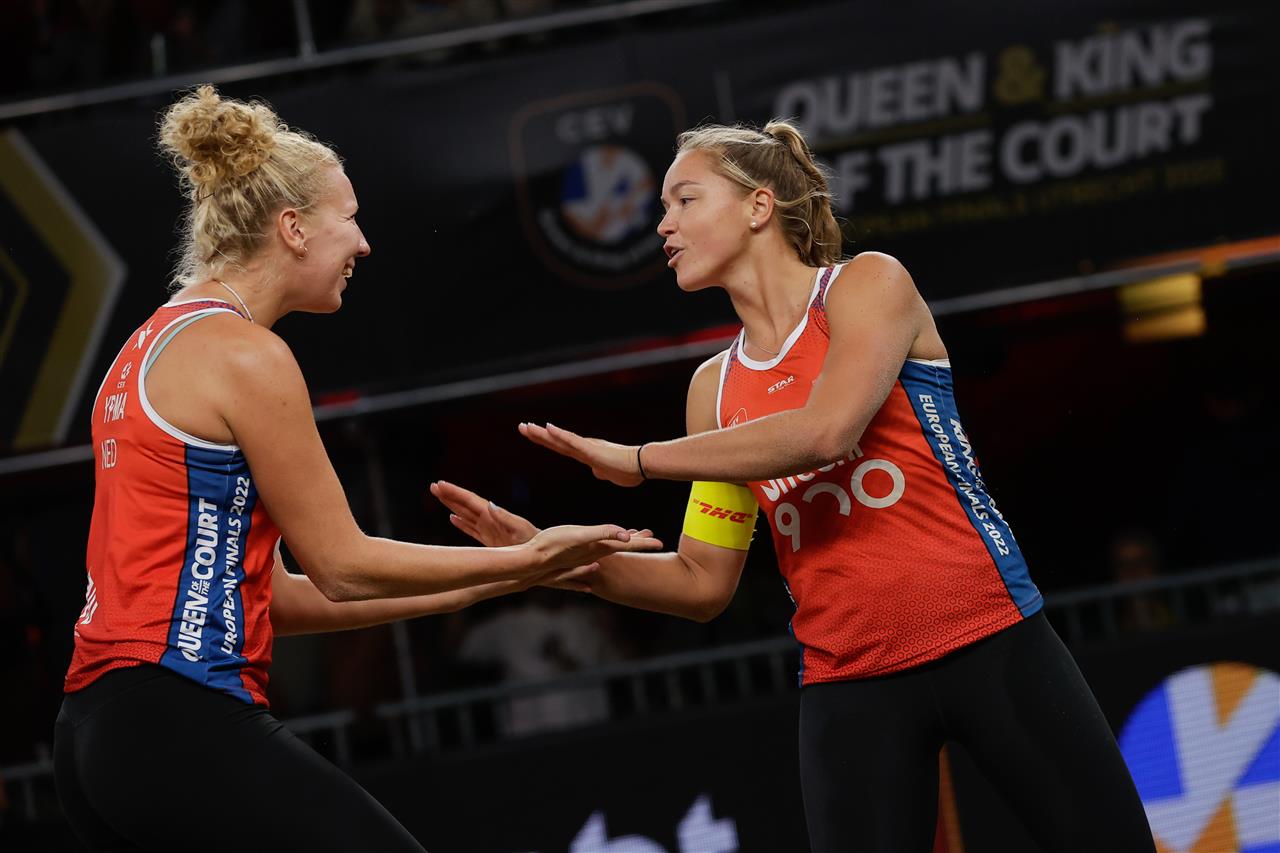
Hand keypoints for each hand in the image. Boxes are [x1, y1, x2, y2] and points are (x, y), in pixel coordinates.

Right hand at [430, 480, 538, 546]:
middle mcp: (489, 519)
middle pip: (465, 504)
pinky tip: (452, 518)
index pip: (470, 500)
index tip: (440, 484)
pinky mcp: (490, 541)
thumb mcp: (520, 530)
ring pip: (465, 515)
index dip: (455, 492)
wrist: (541, 557)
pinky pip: (471, 530)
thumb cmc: (534, 543)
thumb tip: (489, 504)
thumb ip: (505, 518)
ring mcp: (489, 529)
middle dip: (450, 495)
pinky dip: (461, 524)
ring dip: (452, 506)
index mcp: (493, 514)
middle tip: (433, 486)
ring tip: (439, 497)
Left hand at [518, 422, 643, 486]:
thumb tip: (596, 471)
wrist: (641, 466)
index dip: (545, 441)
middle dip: (537, 435)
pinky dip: (559, 434)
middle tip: (521, 426)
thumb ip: (601, 471)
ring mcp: (586, 448)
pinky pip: (572, 441)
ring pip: (560, 439)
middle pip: (555, 441)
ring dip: (542, 434)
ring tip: (527, 427)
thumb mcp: (609, 474)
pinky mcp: (592, 450)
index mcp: (585, 454)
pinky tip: (548, 428)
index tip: (532, 434)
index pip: (560, 447)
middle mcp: (583, 447)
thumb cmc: (628, 471)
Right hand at [523, 524, 662, 575]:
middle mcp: (593, 556)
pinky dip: (594, 567)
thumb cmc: (553, 545)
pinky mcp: (569, 563)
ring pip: (605, 555)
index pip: (627, 544)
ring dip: (618, 548)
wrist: (529, 563)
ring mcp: (581, 561)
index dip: (643, 543)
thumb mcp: (581, 535)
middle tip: (652, 540)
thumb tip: (627, 534)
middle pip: (620, 549)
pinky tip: (594, 572)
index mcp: (599, 548)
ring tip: (629, 544)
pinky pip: (587, 567)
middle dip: (636, 544)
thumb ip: (604, 532)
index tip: (660, 542)